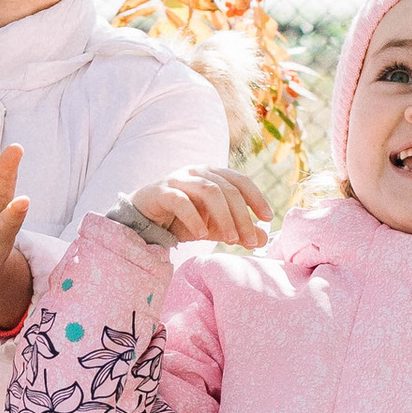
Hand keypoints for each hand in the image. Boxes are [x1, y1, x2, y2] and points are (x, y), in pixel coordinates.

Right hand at [131, 163, 273, 247]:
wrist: (144, 220)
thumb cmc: (181, 220)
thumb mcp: (213, 227)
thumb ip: (236, 230)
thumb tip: (263, 238)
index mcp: (212, 174)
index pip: (240, 180)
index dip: (256, 197)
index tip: (267, 218)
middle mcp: (197, 171)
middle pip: (227, 189)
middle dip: (242, 216)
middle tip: (249, 241)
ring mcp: (178, 179)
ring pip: (208, 191)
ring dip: (224, 217)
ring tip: (231, 240)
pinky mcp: (160, 191)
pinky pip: (181, 201)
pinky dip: (194, 217)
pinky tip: (202, 235)